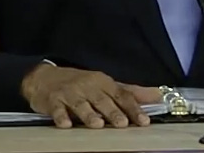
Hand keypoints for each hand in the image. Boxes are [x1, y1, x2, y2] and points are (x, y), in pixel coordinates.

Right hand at [21, 63, 159, 128]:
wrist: (44, 78)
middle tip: (123, 124)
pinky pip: (57, 109)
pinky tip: (66, 124)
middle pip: (103, 100)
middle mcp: (88, 86)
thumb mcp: (105, 85)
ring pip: (81, 104)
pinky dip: (61, 117)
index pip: (122, 95)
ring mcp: (70, 93)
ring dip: (89, 114)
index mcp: (103, 82)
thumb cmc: (80, 84)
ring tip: (97, 125)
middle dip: (113, 112)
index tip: (143, 121)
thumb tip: (158, 95)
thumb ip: (131, 92)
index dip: (133, 108)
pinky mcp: (53, 101)